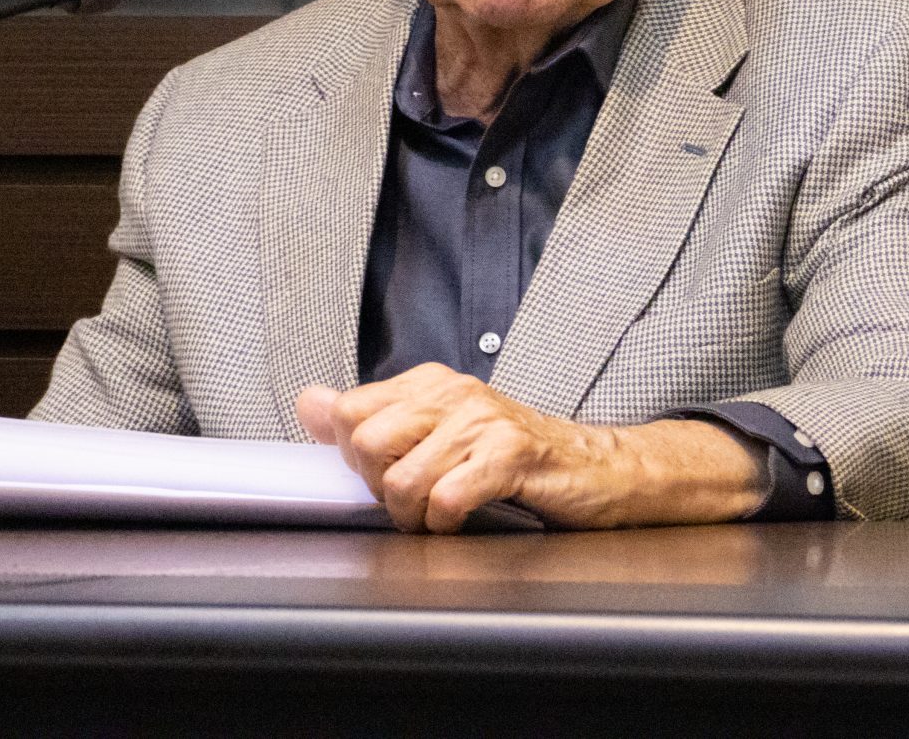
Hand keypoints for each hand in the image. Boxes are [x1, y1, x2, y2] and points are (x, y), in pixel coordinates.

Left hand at [296, 364, 766, 533]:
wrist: (598, 470)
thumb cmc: (516, 458)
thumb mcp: (439, 432)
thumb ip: (372, 417)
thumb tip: (310, 402)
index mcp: (432, 384)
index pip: (350, 414)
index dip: (358, 459)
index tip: (391, 472)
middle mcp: (456, 392)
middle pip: (367, 446)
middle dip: (382, 489)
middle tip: (420, 499)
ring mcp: (486, 421)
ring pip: (402, 480)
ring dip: (418, 515)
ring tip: (447, 512)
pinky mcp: (513, 455)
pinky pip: (446, 499)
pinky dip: (447, 523)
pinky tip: (466, 518)